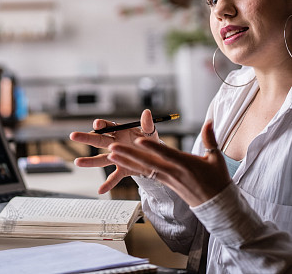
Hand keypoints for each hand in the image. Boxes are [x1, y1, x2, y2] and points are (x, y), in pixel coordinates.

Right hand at [70, 109, 158, 193]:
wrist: (155, 158)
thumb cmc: (149, 142)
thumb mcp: (150, 133)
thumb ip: (147, 124)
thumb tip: (147, 113)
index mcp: (121, 131)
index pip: (108, 126)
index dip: (102, 124)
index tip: (97, 124)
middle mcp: (115, 143)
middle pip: (99, 140)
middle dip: (86, 137)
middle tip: (73, 136)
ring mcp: (117, 157)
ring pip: (101, 159)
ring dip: (90, 161)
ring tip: (77, 162)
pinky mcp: (122, 169)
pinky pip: (114, 177)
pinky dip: (108, 184)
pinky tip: (100, 190)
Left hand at [108, 120, 231, 206]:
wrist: (216, 205)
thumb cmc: (217, 180)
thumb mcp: (216, 158)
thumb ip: (210, 138)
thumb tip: (209, 120)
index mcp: (185, 164)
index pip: (165, 153)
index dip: (152, 147)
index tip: (138, 139)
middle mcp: (173, 172)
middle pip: (148, 162)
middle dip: (129, 154)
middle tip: (112, 147)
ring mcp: (167, 179)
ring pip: (143, 168)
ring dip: (126, 161)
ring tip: (110, 154)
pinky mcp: (165, 183)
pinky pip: (146, 174)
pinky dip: (133, 168)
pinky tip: (121, 163)